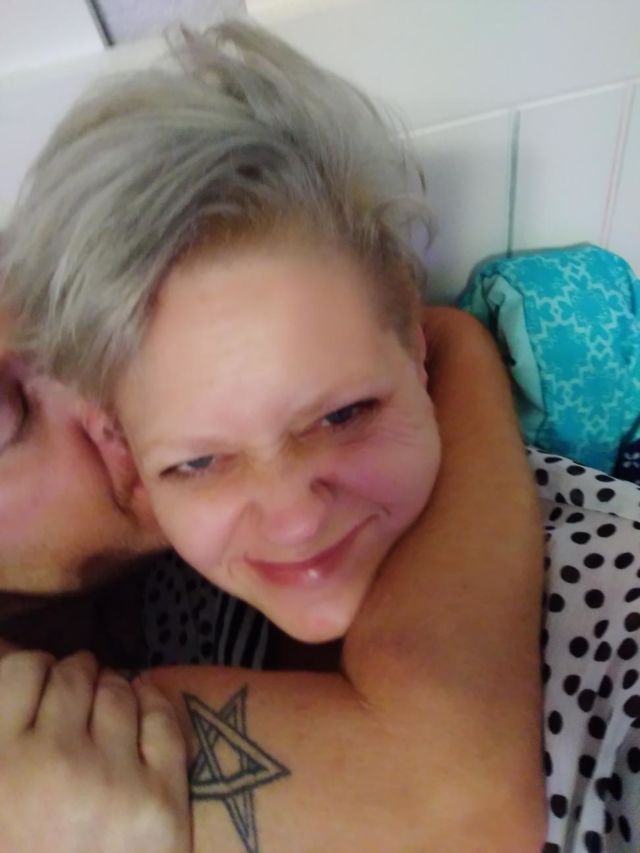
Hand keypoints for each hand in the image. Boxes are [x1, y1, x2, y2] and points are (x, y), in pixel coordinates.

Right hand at [0, 650, 190, 852]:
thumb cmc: (25, 845)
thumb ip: (3, 737)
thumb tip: (12, 656)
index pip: (20, 670)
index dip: (30, 672)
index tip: (35, 688)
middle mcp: (54, 767)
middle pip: (73, 674)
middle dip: (73, 681)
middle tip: (71, 703)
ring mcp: (113, 783)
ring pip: (118, 689)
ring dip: (111, 692)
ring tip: (102, 716)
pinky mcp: (163, 801)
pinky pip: (163, 717)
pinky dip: (152, 703)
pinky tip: (140, 707)